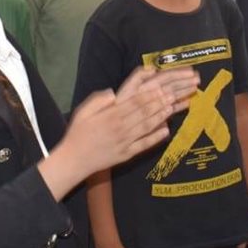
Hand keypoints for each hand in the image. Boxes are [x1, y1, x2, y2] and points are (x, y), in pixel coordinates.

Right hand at [67, 67, 197, 171]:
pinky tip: (166, 131)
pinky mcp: (127, 154)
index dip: (150, 94)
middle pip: (144, 112)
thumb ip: (99, 100)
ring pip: (147, 126)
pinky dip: (156, 137)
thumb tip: (114, 92)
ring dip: (161, 116)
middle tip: (174, 94)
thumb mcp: (83, 111)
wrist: (74, 160)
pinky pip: (144, 144)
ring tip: (173, 107)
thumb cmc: (78, 133)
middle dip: (160, 102)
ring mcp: (125, 141)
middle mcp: (120, 127)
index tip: (161, 87)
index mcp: (110, 115)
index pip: (134, 102)